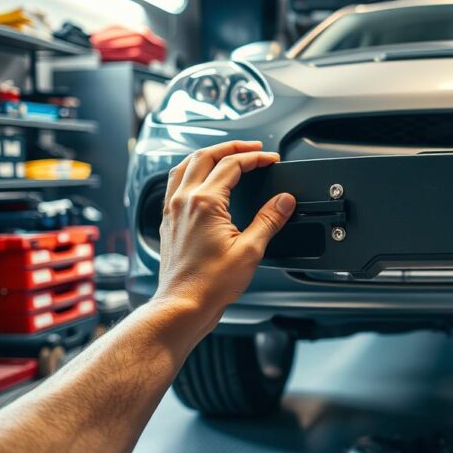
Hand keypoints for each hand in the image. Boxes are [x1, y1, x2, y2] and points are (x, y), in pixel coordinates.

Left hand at [153, 141, 295, 330]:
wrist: (183, 305)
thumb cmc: (210, 284)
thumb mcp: (250, 250)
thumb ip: (269, 220)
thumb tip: (284, 201)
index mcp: (205, 203)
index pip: (232, 165)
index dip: (255, 158)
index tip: (270, 159)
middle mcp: (184, 201)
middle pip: (206, 156)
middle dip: (232, 147)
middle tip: (252, 148)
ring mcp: (173, 210)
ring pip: (185, 166)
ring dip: (208, 154)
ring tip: (225, 153)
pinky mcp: (168, 221)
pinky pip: (174, 183)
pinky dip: (190, 171)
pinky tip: (199, 179)